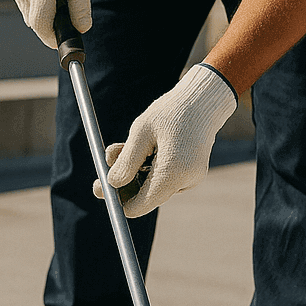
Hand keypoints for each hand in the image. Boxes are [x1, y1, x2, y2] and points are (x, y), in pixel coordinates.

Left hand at [92, 64, 237, 217]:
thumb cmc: (171, 112)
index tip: (101, 189)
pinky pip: (164, 178)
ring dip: (134, 171)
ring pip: (153, 186)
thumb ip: (125, 161)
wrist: (204, 101)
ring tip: (119, 147)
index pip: (140, 205)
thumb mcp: (141, 132)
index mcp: (173, 173)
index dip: (118, 200)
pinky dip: (149, 167)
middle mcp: (186, 182)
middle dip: (123, 184)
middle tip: (101, 173)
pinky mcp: (192, 174)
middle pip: (146, 197)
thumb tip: (111, 184)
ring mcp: (191, 179)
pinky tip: (144, 148)